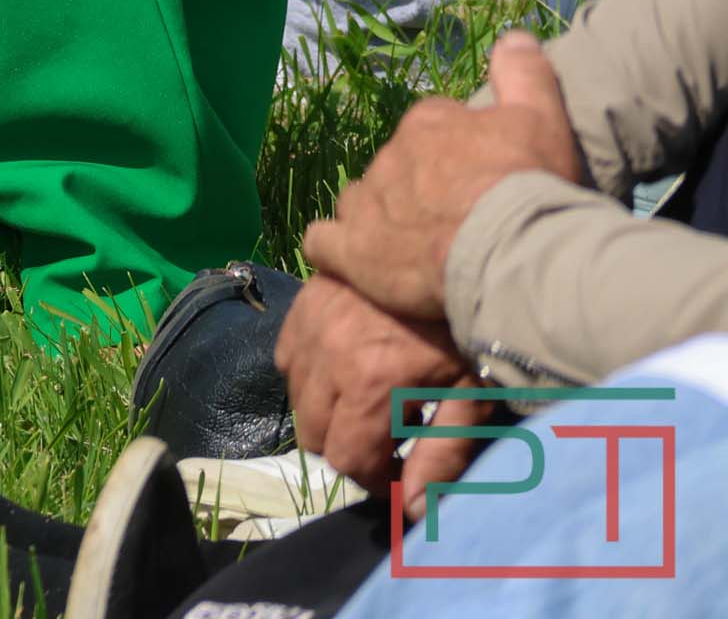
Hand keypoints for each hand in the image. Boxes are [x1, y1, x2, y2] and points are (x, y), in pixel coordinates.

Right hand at [277, 274, 480, 496]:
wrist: (452, 248)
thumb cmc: (468, 327)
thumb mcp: (471, 394)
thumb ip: (441, 454)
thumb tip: (411, 509)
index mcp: (371, 385)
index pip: (348, 460)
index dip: (375, 479)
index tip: (400, 474)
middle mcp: (328, 359)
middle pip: (315, 437)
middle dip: (349, 450)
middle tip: (385, 442)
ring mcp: (308, 329)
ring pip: (296, 400)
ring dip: (326, 415)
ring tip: (365, 406)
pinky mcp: (301, 307)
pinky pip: (286, 360)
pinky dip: (308, 376)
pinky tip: (342, 370)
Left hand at [301, 31, 589, 320]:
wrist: (509, 250)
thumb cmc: (529, 185)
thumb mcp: (542, 118)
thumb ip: (524, 74)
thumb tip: (513, 36)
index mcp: (428, 123)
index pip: (434, 123)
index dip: (457, 148)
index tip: (481, 172)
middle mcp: (388, 156)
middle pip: (398, 166)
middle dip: (419, 185)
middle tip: (456, 216)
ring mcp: (365, 203)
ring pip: (361, 201)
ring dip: (379, 216)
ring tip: (411, 245)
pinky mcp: (350, 249)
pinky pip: (323, 242)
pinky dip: (335, 250)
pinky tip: (356, 263)